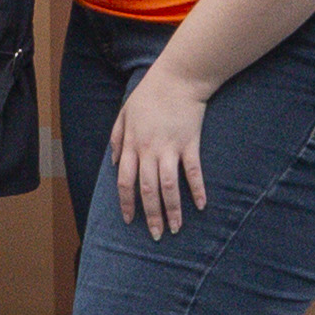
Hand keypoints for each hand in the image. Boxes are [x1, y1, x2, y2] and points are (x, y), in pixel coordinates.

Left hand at [106, 71, 211, 236]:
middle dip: (150, 215)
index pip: (124, 181)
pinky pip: (193, 172)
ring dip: (173, 210)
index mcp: (131, 144)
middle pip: (147, 189)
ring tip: (176, 228)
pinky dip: (197, 190)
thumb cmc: (149, 95)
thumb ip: (117, 138)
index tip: (130, 221)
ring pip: (168, 186)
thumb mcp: (124, 113)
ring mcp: (170, 148)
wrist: (177, 78)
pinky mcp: (189, 144)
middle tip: (156, 235)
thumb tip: (113, 161)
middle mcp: (148, 150)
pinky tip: (201, 206)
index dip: (126, 203)